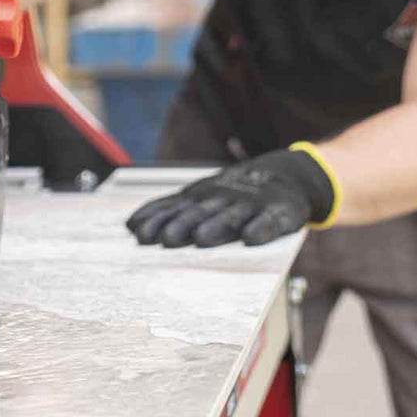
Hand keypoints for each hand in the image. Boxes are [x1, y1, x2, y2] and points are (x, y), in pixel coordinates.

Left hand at [126, 147, 337, 247]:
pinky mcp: (279, 212)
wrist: (287, 176)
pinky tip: (252, 237)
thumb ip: (169, 211)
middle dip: (182, 224)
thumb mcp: (201, 197)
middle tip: (168, 240)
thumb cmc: (234, 195)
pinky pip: (270, 221)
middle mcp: (224, 198)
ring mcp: (251, 204)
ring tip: (203, 239)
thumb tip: (129, 226)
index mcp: (203, 196)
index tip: (141, 236)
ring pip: (232, 216)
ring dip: (217, 227)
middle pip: (201, 212)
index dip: (159, 220)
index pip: (176, 207)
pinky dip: (261, 228)